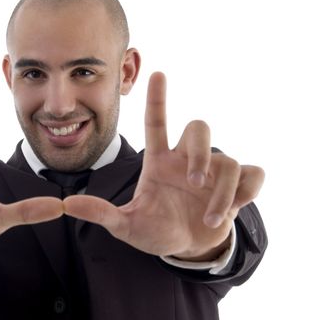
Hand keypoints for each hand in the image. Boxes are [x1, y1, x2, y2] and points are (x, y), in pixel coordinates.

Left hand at [64, 72, 264, 259]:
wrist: (187, 248)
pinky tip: (234, 208)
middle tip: (193, 183)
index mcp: (159, 161)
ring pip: (228, 161)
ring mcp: (214, 171)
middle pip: (200, 128)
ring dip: (222, 193)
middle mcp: (187, 160)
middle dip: (200, 153)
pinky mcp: (237, 186)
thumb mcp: (126, 225)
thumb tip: (67, 205)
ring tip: (208, 218)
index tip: (157, 73)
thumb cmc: (156, 230)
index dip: (157, 99)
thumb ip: (101, 213)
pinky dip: (247, 192)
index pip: (157, 122)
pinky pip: (253, 174)